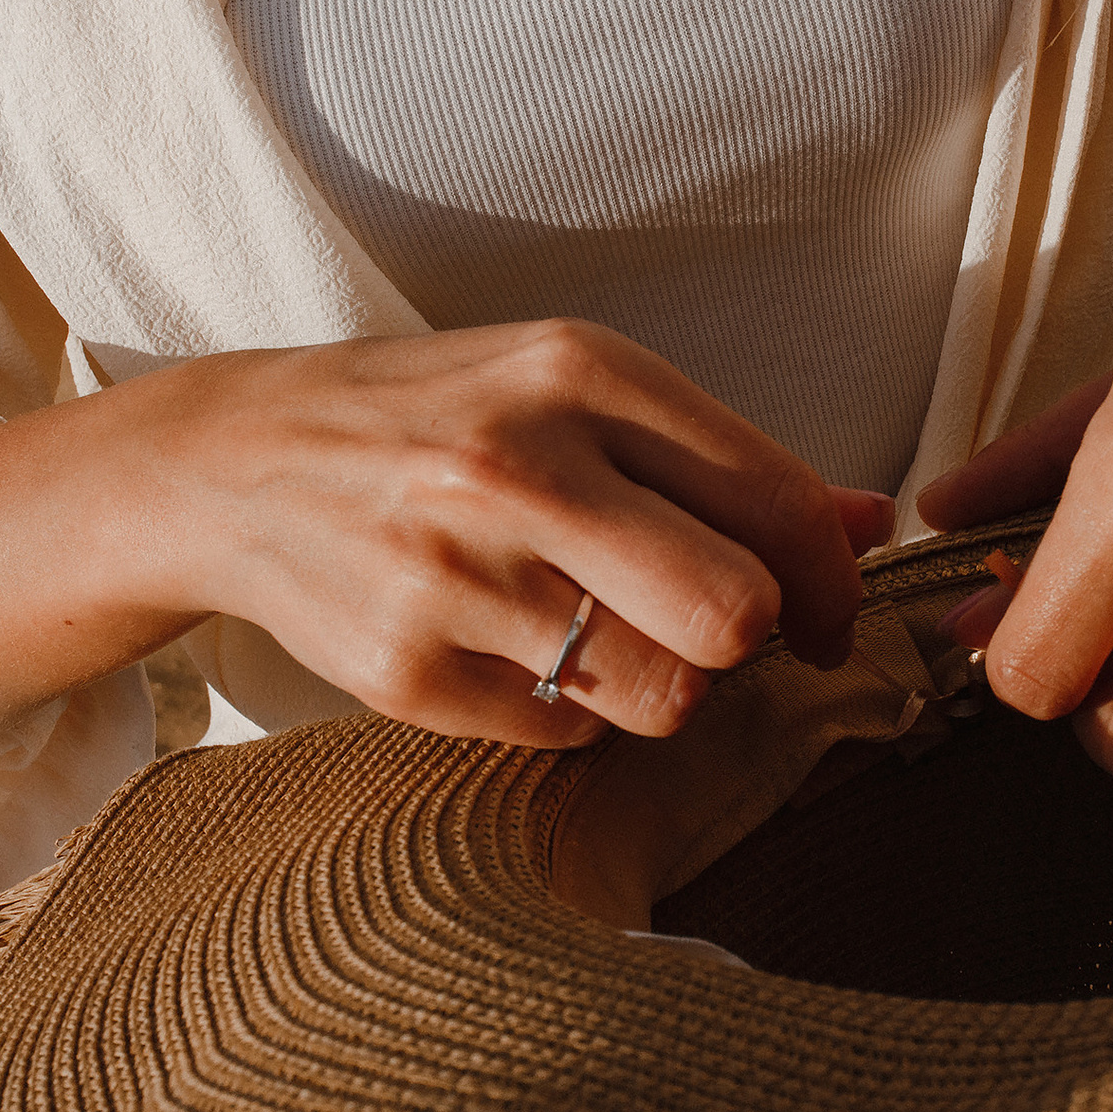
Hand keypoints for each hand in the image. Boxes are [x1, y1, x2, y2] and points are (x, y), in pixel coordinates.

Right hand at [134, 320, 892, 747]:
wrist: (239, 461)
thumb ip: (728, 461)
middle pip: (732, 614)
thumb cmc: (441, 417)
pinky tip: (515, 647)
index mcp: (579, 373)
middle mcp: (517, 467)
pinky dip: (567, 711)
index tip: (825, 608)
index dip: (832, 576)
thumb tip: (873, 522)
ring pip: (663, 697)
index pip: (774, 498)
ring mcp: (454, 576)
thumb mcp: (577, 391)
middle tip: (719, 630)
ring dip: (663, 683)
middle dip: (750, 638)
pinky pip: (567, 738)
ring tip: (605, 633)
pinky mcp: (404, 674)